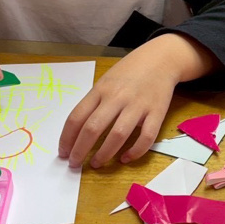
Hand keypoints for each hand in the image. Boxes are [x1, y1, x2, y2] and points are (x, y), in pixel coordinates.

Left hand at [59, 42, 179, 167]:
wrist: (161, 59)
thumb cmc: (129, 72)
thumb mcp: (106, 81)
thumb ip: (94, 102)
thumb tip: (78, 131)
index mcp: (101, 90)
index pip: (77, 117)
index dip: (67, 138)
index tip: (63, 152)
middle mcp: (117, 98)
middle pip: (93, 128)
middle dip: (80, 150)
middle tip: (75, 164)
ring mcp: (138, 106)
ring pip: (118, 135)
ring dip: (104, 154)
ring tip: (96, 164)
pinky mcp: (157, 113)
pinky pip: (146, 138)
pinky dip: (135, 152)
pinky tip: (125, 158)